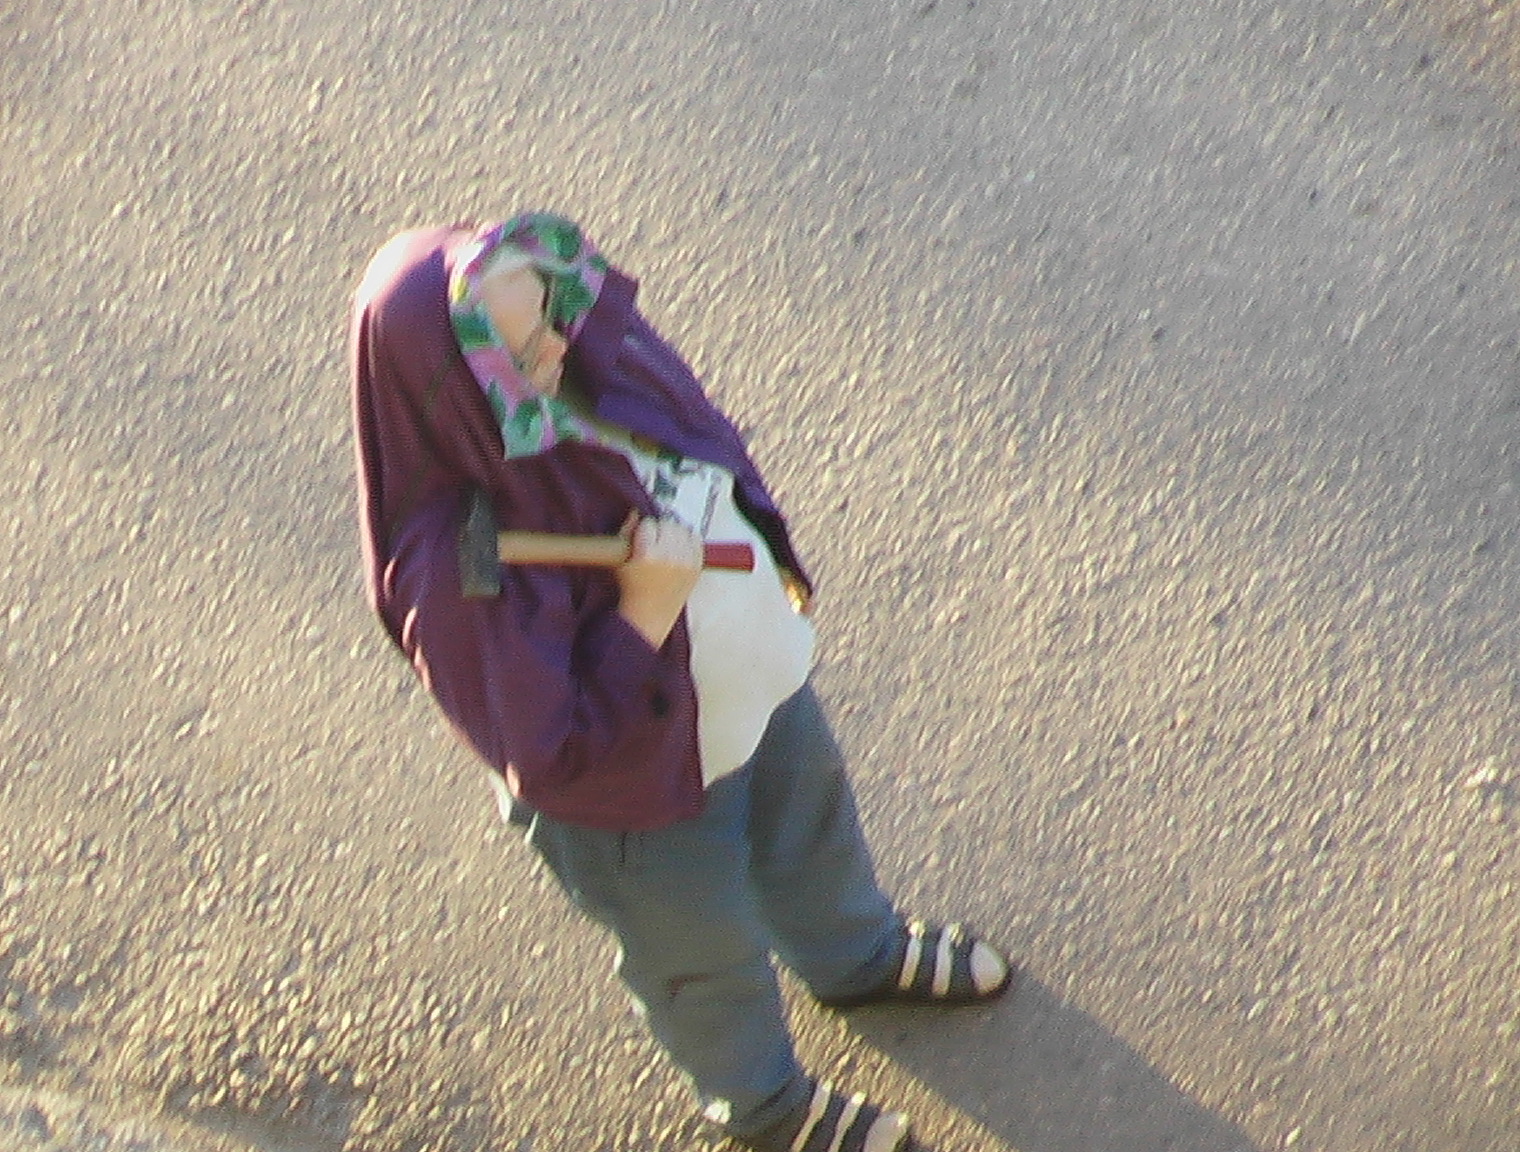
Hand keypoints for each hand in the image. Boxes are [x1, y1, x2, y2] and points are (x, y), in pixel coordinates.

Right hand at [615, 515, 702, 647]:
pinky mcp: (697, 566)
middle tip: (655, 537)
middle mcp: (668, 557)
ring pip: (683, 528)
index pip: (649, 523)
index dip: (644, 528)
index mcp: (646, 555)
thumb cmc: (631, 586)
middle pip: (668, 523)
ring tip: (666, 541)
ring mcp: (685, 562)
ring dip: (674, 531)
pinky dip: (688, 538)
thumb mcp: (620, 559)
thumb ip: (626, 531)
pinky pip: (696, 538)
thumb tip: (636, 511)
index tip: (642, 536)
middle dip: (660, 527)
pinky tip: (679, 546)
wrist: (651, 613)